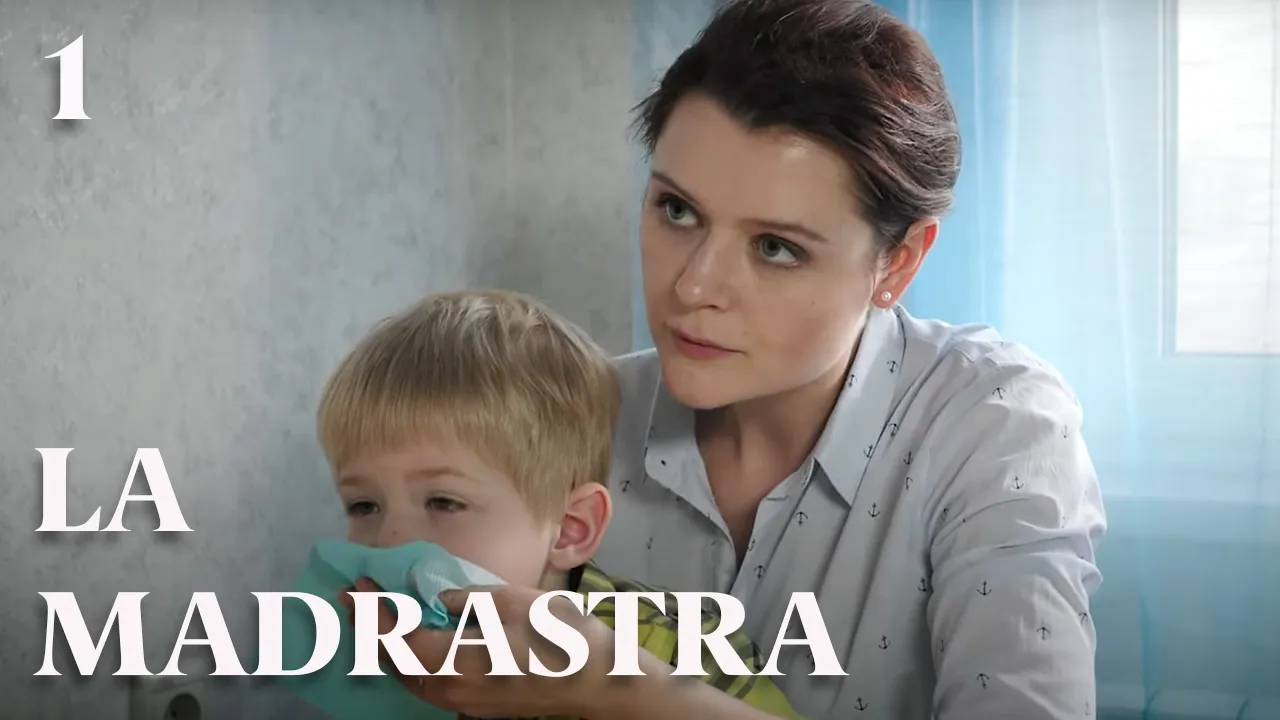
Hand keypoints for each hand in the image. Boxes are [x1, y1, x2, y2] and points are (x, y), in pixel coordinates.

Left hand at [337, 578, 626, 717]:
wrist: (598, 682)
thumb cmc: (560, 637)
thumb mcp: (513, 601)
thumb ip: (467, 598)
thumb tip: (440, 598)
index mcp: (453, 663)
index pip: (394, 639)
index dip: (370, 612)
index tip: (354, 587)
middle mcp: (449, 691)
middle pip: (393, 665)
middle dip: (371, 631)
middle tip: (358, 600)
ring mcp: (463, 704)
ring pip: (410, 679)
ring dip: (390, 648)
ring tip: (380, 618)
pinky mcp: (478, 706)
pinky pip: (429, 685)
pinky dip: (412, 662)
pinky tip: (417, 641)